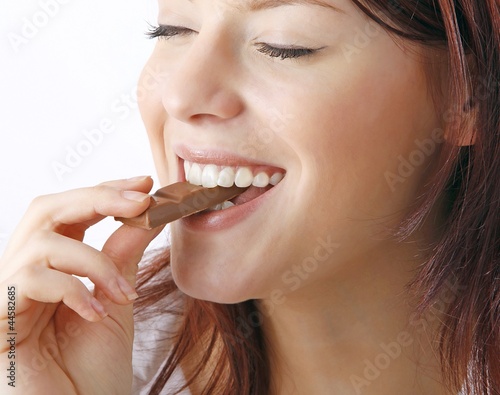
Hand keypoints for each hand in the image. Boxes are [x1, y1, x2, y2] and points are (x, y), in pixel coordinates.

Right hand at [0, 177, 161, 394]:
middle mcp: (24, 271)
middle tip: (141, 201)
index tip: (145, 184)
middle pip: (47, 208)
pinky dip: (71, 290)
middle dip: (98, 197)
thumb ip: (122, 257)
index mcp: (53, 265)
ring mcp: (7, 294)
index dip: (105, 190)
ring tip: (121, 295)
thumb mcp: (117, 302)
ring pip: (41, 240)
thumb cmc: (93, 369)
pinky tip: (94, 314)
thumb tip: (146, 212)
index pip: (71, 210)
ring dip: (93, 260)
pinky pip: (27, 280)